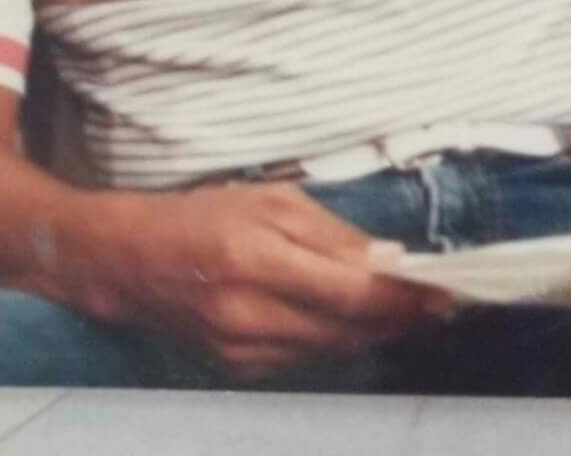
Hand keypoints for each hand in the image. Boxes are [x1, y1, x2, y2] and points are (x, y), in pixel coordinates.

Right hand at [69, 183, 448, 377]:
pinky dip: (337, 341)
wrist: (125, 262)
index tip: (445, 294)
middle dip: (400, 319)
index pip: (351, 293)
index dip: (404, 299)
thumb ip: (333, 234)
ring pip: (330, 349)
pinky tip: (358, 322)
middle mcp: (247, 314)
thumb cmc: (203, 216)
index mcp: (257, 260)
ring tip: (411, 312)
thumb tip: (391, 260)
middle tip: (441, 304)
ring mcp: (239, 349)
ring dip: (375, 333)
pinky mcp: (234, 368)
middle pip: (347, 329)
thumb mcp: (272, 201)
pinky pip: (304, 358)